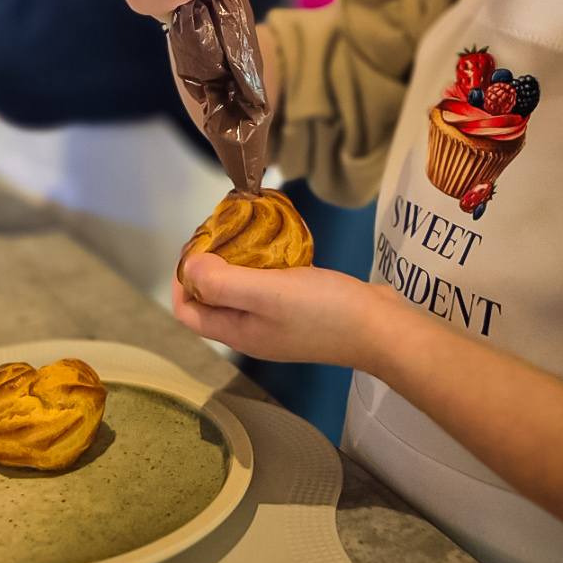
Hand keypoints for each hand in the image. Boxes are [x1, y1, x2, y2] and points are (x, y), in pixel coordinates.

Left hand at [172, 252, 393, 367]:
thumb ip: (223, 283)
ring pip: (242, 290)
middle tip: (222, 230)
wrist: (381, 328)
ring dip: (238, 261)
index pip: (188, 312)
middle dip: (209, 265)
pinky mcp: (301, 310)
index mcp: (237, 332)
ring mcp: (278, 322)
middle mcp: (253, 330)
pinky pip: (271, 284)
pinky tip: (279, 243)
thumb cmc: (322, 311)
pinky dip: (267, 263)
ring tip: (247, 230)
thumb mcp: (266, 292)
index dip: (181, 280)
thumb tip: (188, 268)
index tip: (196, 245)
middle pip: (213, 299)